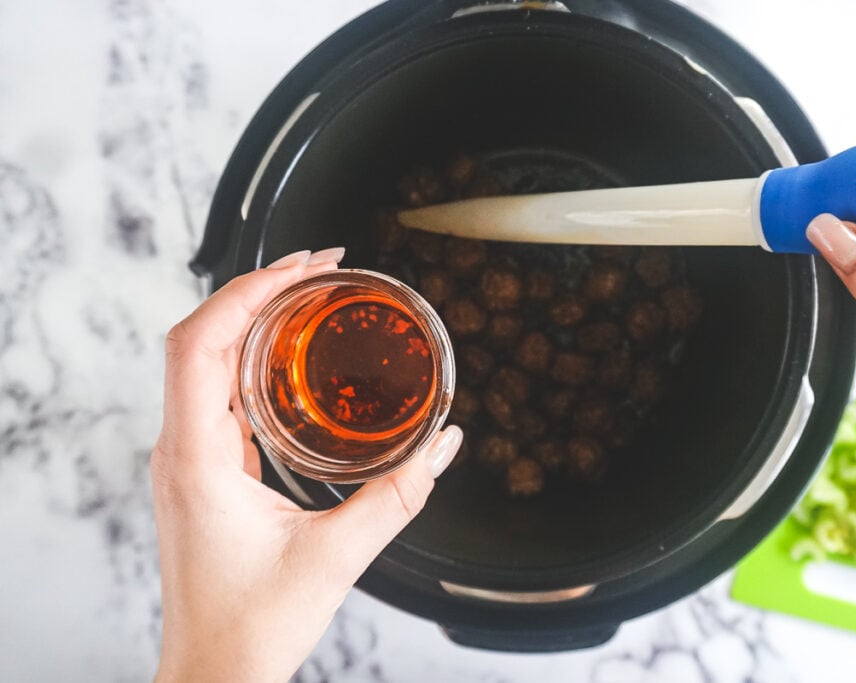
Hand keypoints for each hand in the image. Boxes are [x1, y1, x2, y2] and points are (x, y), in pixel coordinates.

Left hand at [151, 248, 462, 682]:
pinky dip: (251, 356)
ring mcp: (186, 458)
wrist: (214, 672)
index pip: (200, 343)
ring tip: (309, 294)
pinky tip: (291, 355)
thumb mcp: (337, 556)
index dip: (248, 290)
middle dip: (257, 289)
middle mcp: (180, 449)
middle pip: (200, 337)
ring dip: (251, 318)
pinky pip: (215, 390)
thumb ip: (398, 496)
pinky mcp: (201, 470)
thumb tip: (443, 445)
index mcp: (197, 459)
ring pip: (203, 360)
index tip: (303, 266)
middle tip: (319, 266)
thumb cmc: (251, 626)